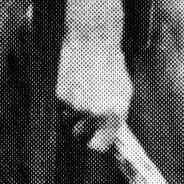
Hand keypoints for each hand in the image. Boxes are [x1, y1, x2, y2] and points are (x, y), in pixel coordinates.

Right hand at [55, 35, 132, 155]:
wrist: (92, 39)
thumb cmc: (110, 62)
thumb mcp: (124, 90)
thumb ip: (117, 115)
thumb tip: (112, 132)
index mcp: (112, 112)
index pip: (100, 144)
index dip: (96, 143)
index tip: (94, 141)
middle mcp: (93, 111)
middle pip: (79, 132)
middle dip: (81, 124)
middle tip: (86, 109)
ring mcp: (74, 102)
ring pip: (69, 115)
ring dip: (73, 107)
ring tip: (82, 86)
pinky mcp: (60, 93)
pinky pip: (61, 101)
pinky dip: (66, 93)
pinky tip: (74, 77)